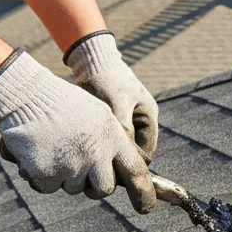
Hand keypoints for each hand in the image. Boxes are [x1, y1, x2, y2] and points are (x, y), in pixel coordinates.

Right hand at [0, 49, 155, 212]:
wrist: (26, 95)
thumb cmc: (62, 103)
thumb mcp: (98, 115)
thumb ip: (112, 142)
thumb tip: (122, 172)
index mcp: (113, 137)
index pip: (136, 171)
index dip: (144, 193)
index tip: (146, 209)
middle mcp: (96, 154)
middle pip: (104, 189)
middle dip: (94, 187)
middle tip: (80, 172)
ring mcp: (72, 165)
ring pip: (74, 188)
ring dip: (64, 177)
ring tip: (53, 149)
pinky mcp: (47, 174)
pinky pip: (48, 188)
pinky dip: (40, 177)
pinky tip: (35, 155)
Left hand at [65, 32, 157, 161]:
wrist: (90, 58)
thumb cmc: (107, 78)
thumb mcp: (117, 103)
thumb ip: (124, 128)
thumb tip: (127, 153)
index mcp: (148, 117)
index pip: (146, 152)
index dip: (133, 164)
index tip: (114, 173)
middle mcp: (139, 121)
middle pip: (132, 152)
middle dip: (118, 161)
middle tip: (100, 171)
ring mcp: (125, 120)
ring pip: (118, 148)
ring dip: (106, 154)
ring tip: (90, 162)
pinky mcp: (109, 119)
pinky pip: (106, 139)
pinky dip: (97, 145)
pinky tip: (83, 151)